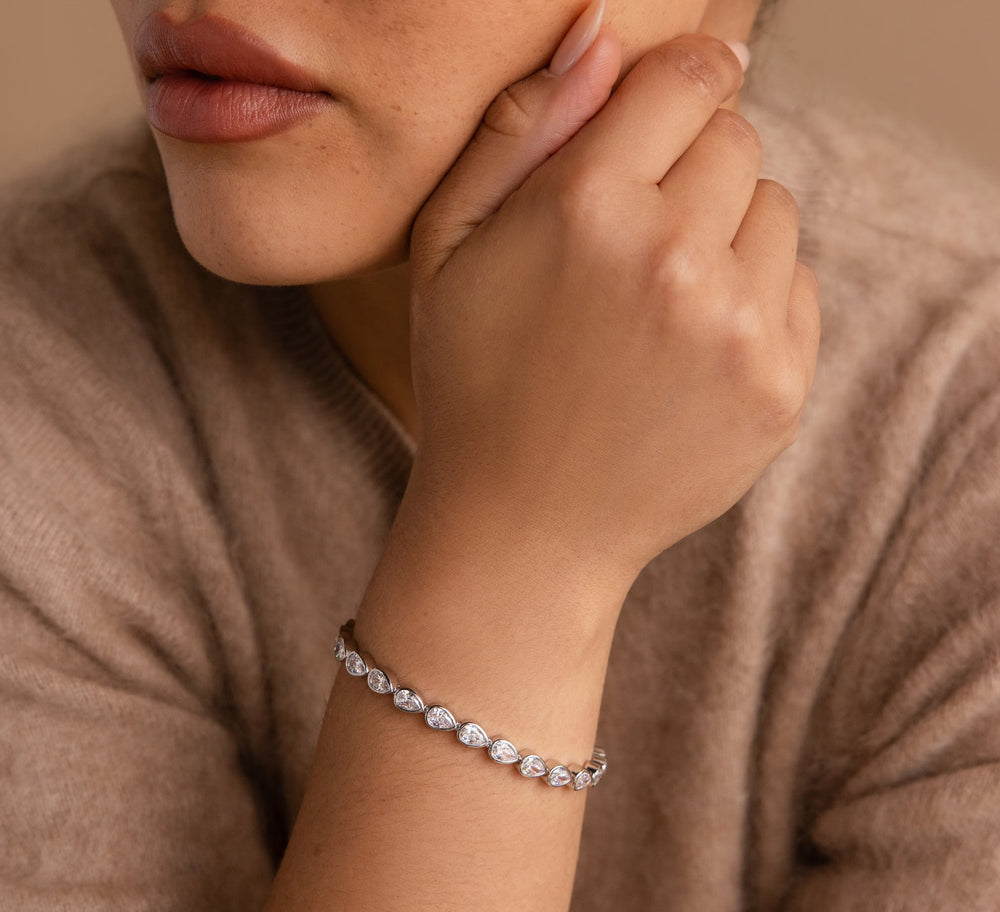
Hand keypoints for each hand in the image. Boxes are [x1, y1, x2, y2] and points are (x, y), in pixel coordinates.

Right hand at [406, 25, 819, 599]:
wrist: (523, 529)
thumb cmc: (474, 383)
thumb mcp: (448, 246)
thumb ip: (519, 128)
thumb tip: (602, 31)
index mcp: (586, 206)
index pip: (689, 75)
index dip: (681, 84)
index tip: (672, 108)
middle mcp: (673, 258)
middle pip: (737, 138)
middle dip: (692, 169)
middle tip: (635, 241)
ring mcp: (735, 330)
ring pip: (776, 210)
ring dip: (727, 234)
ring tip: (658, 302)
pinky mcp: (778, 389)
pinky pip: (796, 288)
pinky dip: (752, 303)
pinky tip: (687, 351)